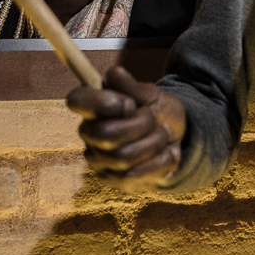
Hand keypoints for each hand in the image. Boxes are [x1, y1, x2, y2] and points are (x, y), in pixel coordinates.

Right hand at [67, 66, 186, 191]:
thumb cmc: (158, 111)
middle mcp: (90, 134)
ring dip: (154, 142)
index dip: (102, 101)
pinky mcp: (115, 181)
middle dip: (140, 124)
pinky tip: (167, 152)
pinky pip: (136, 175)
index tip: (129, 103)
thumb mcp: (152, 95)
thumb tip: (114, 74)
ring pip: (123, 156)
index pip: (77, 100)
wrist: (178, 138)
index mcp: (94, 107)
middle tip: (154, 117)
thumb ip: (133, 86)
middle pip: (105, 134)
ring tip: (164, 133)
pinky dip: (160, 159)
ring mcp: (100, 160)